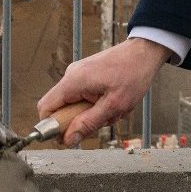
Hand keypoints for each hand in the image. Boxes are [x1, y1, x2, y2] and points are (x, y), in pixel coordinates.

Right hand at [36, 37, 171, 144]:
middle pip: (60, 109)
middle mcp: (71, 76)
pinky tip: (114, 102)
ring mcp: (78, 74)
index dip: (52, 127)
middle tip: (102, 120)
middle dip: (79, 121)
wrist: (145, 52)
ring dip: (92, 114)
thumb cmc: (133, 75)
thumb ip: (88, 123)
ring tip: (114, 109)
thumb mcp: (114, 106)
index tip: (68, 136)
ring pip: (74, 105)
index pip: (45, 108)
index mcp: (73, 81)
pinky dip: (97, 105)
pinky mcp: (86, 75)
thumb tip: (67, 139)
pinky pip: (83, 97)